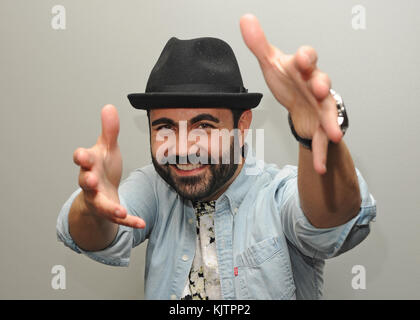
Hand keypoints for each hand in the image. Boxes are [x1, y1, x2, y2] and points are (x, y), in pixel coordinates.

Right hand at [73, 104, 144, 228]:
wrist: (101, 191)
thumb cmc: (102, 166)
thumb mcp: (107, 148)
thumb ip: (109, 130)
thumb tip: (109, 106)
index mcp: (90, 164)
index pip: (82, 159)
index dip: (81, 157)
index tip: (81, 155)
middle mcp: (90, 182)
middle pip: (86, 182)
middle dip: (88, 181)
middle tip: (92, 180)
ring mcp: (98, 198)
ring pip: (100, 204)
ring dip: (109, 207)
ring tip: (119, 211)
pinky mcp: (109, 211)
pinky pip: (118, 217)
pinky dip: (129, 220)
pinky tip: (141, 222)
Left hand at [240, 14, 342, 174]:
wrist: (297, 104)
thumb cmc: (287, 81)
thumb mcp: (271, 63)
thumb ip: (259, 44)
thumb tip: (245, 19)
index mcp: (303, 68)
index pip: (307, 57)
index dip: (305, 57)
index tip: (300, 58)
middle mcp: (316, 85)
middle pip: (323, 82)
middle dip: (322, 84)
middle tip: (320, 88)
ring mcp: (321, 107)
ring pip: (329, 113)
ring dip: (331, 122)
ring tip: (334, 134)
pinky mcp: (320, 127)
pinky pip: (322, 141)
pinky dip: (321, 153)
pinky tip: (320, 168)